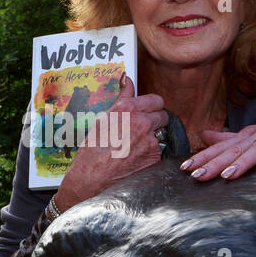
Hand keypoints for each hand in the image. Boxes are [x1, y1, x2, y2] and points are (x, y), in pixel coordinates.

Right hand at [52, 76, 169, 211]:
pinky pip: (159, 151)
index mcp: (128, 109)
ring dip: (154, 138)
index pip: (156, 100)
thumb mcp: (103, 118)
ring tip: (136, 147)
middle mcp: (142, 122)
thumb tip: (127, 79)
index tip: (149, 110)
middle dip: (156, 121)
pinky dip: (151, 154)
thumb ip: (121, 98)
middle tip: (143, 130)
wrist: (92, 177)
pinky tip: (136, 158)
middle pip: (163, 115)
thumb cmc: (92, 148)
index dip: (153, 106)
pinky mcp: (155, 157)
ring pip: (162, 134)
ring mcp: (150, 140)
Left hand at [180, 112, 255, 181]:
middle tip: (196, 175)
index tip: (185, 169)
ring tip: (229, 176)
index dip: (205, 157)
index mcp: (254, 134)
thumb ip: (233, 138)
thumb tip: (205, 136)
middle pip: (238, 148)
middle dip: (216, 162)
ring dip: (245, 162)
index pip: (225, 147)